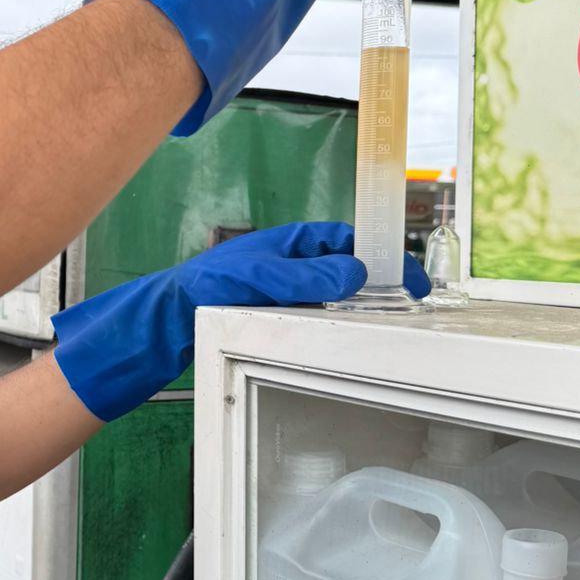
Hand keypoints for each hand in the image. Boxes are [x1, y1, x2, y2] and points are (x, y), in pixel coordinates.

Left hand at [52, 221, 429, 421]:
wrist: (169, 319)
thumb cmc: (207, 288)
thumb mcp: (261, 278)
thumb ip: (309, 276)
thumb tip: (357, 274)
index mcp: (290, 243)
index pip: (347, 240)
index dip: (381, 253)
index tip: (408, 276)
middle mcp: (291, 264)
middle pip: (346, 268)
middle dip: (379, 282)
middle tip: (410, 303)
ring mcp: (286, 291)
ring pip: (334, 295)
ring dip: (359, 306)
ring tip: (386, 322)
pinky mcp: (277, 316)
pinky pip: (318, 317)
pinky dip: (337, 324)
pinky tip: (344, 339)